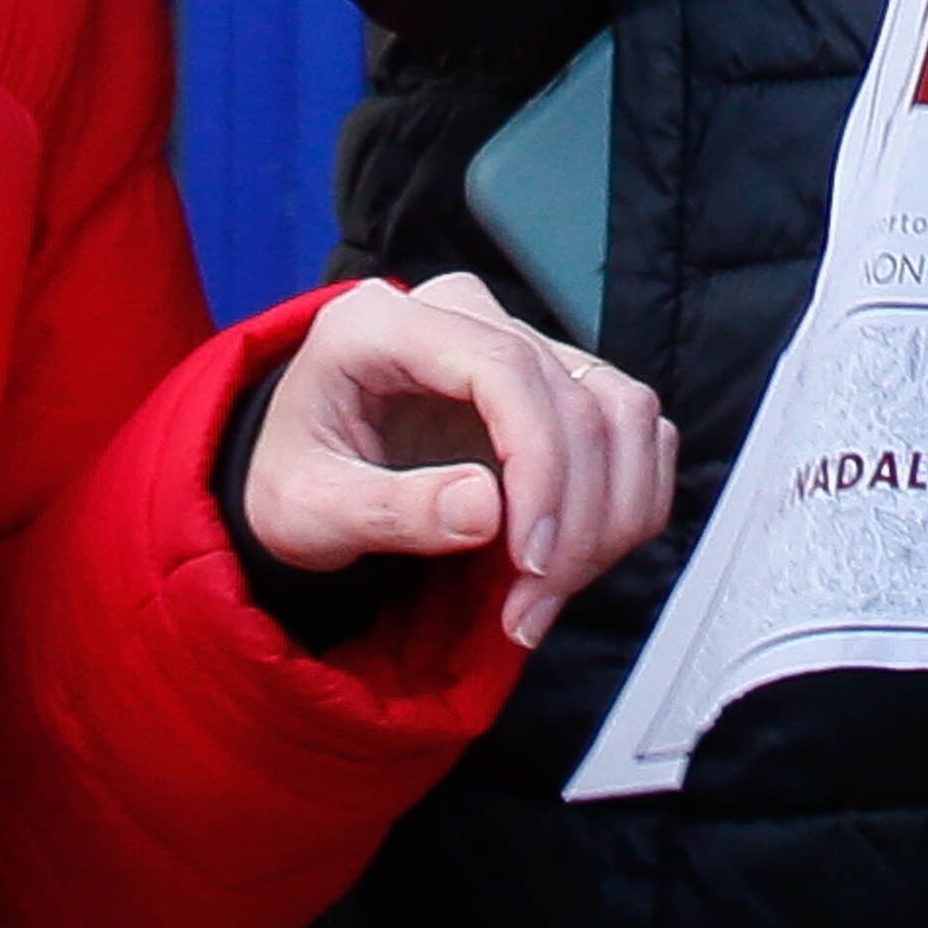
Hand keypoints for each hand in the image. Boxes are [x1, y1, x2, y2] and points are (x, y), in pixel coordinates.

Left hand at [238, 270, 682, 645]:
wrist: (304, 475)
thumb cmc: (293, 481)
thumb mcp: (304, 512)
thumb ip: (386, 511)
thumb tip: (486, 511)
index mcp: (385, 325)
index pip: (502, 365)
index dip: (538, 462)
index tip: (530, 559)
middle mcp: (464, 316)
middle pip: (575, 396)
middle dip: (573, 520)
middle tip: (530, 610)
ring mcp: (520, 343)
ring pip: (623, 412)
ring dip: (609, 517)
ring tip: (545, 596)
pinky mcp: (557, 384)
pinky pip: (634, 432)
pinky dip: (623, 505)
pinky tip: (573, 562)